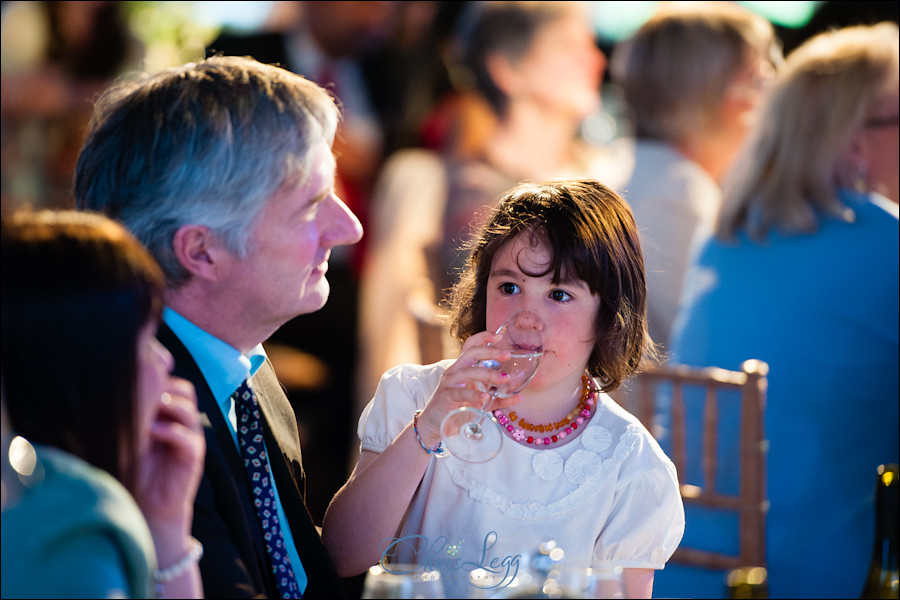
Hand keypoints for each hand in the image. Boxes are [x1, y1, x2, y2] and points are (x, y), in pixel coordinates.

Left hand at [135, 376, 204, 531]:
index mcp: (169, 414)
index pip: (172, 383)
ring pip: (189, 410)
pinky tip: (152, 432)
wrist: (148, 506)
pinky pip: (189, 438)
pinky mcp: (193, 456)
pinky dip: (171, 431)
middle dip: (166, 387)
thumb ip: (129, 416)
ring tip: (150, 408)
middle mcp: (182, 422)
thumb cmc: (134, 470)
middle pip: (185, 391)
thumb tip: (109, 390)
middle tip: (146, 391)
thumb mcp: (129, 438)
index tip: (135, 378)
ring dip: (170, 405)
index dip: (158, 378)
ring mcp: (191, 438)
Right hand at [414, 331, 520, 447]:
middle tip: (507, 354)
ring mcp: (449, 382)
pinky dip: (474, 394)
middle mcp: (455, 371)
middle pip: (471, 353)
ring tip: (504, 378)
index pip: (470, 346)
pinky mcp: (446, 396)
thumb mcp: (481, 401)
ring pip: (468, 372)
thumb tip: (519, 396)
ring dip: (488, 374)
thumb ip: (498, 398)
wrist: (436, 424)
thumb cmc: (458, 408)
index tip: (499, 336)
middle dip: (490, 351)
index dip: (483, 338)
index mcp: (462, 368)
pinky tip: (485, 397)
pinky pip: (460, 392)